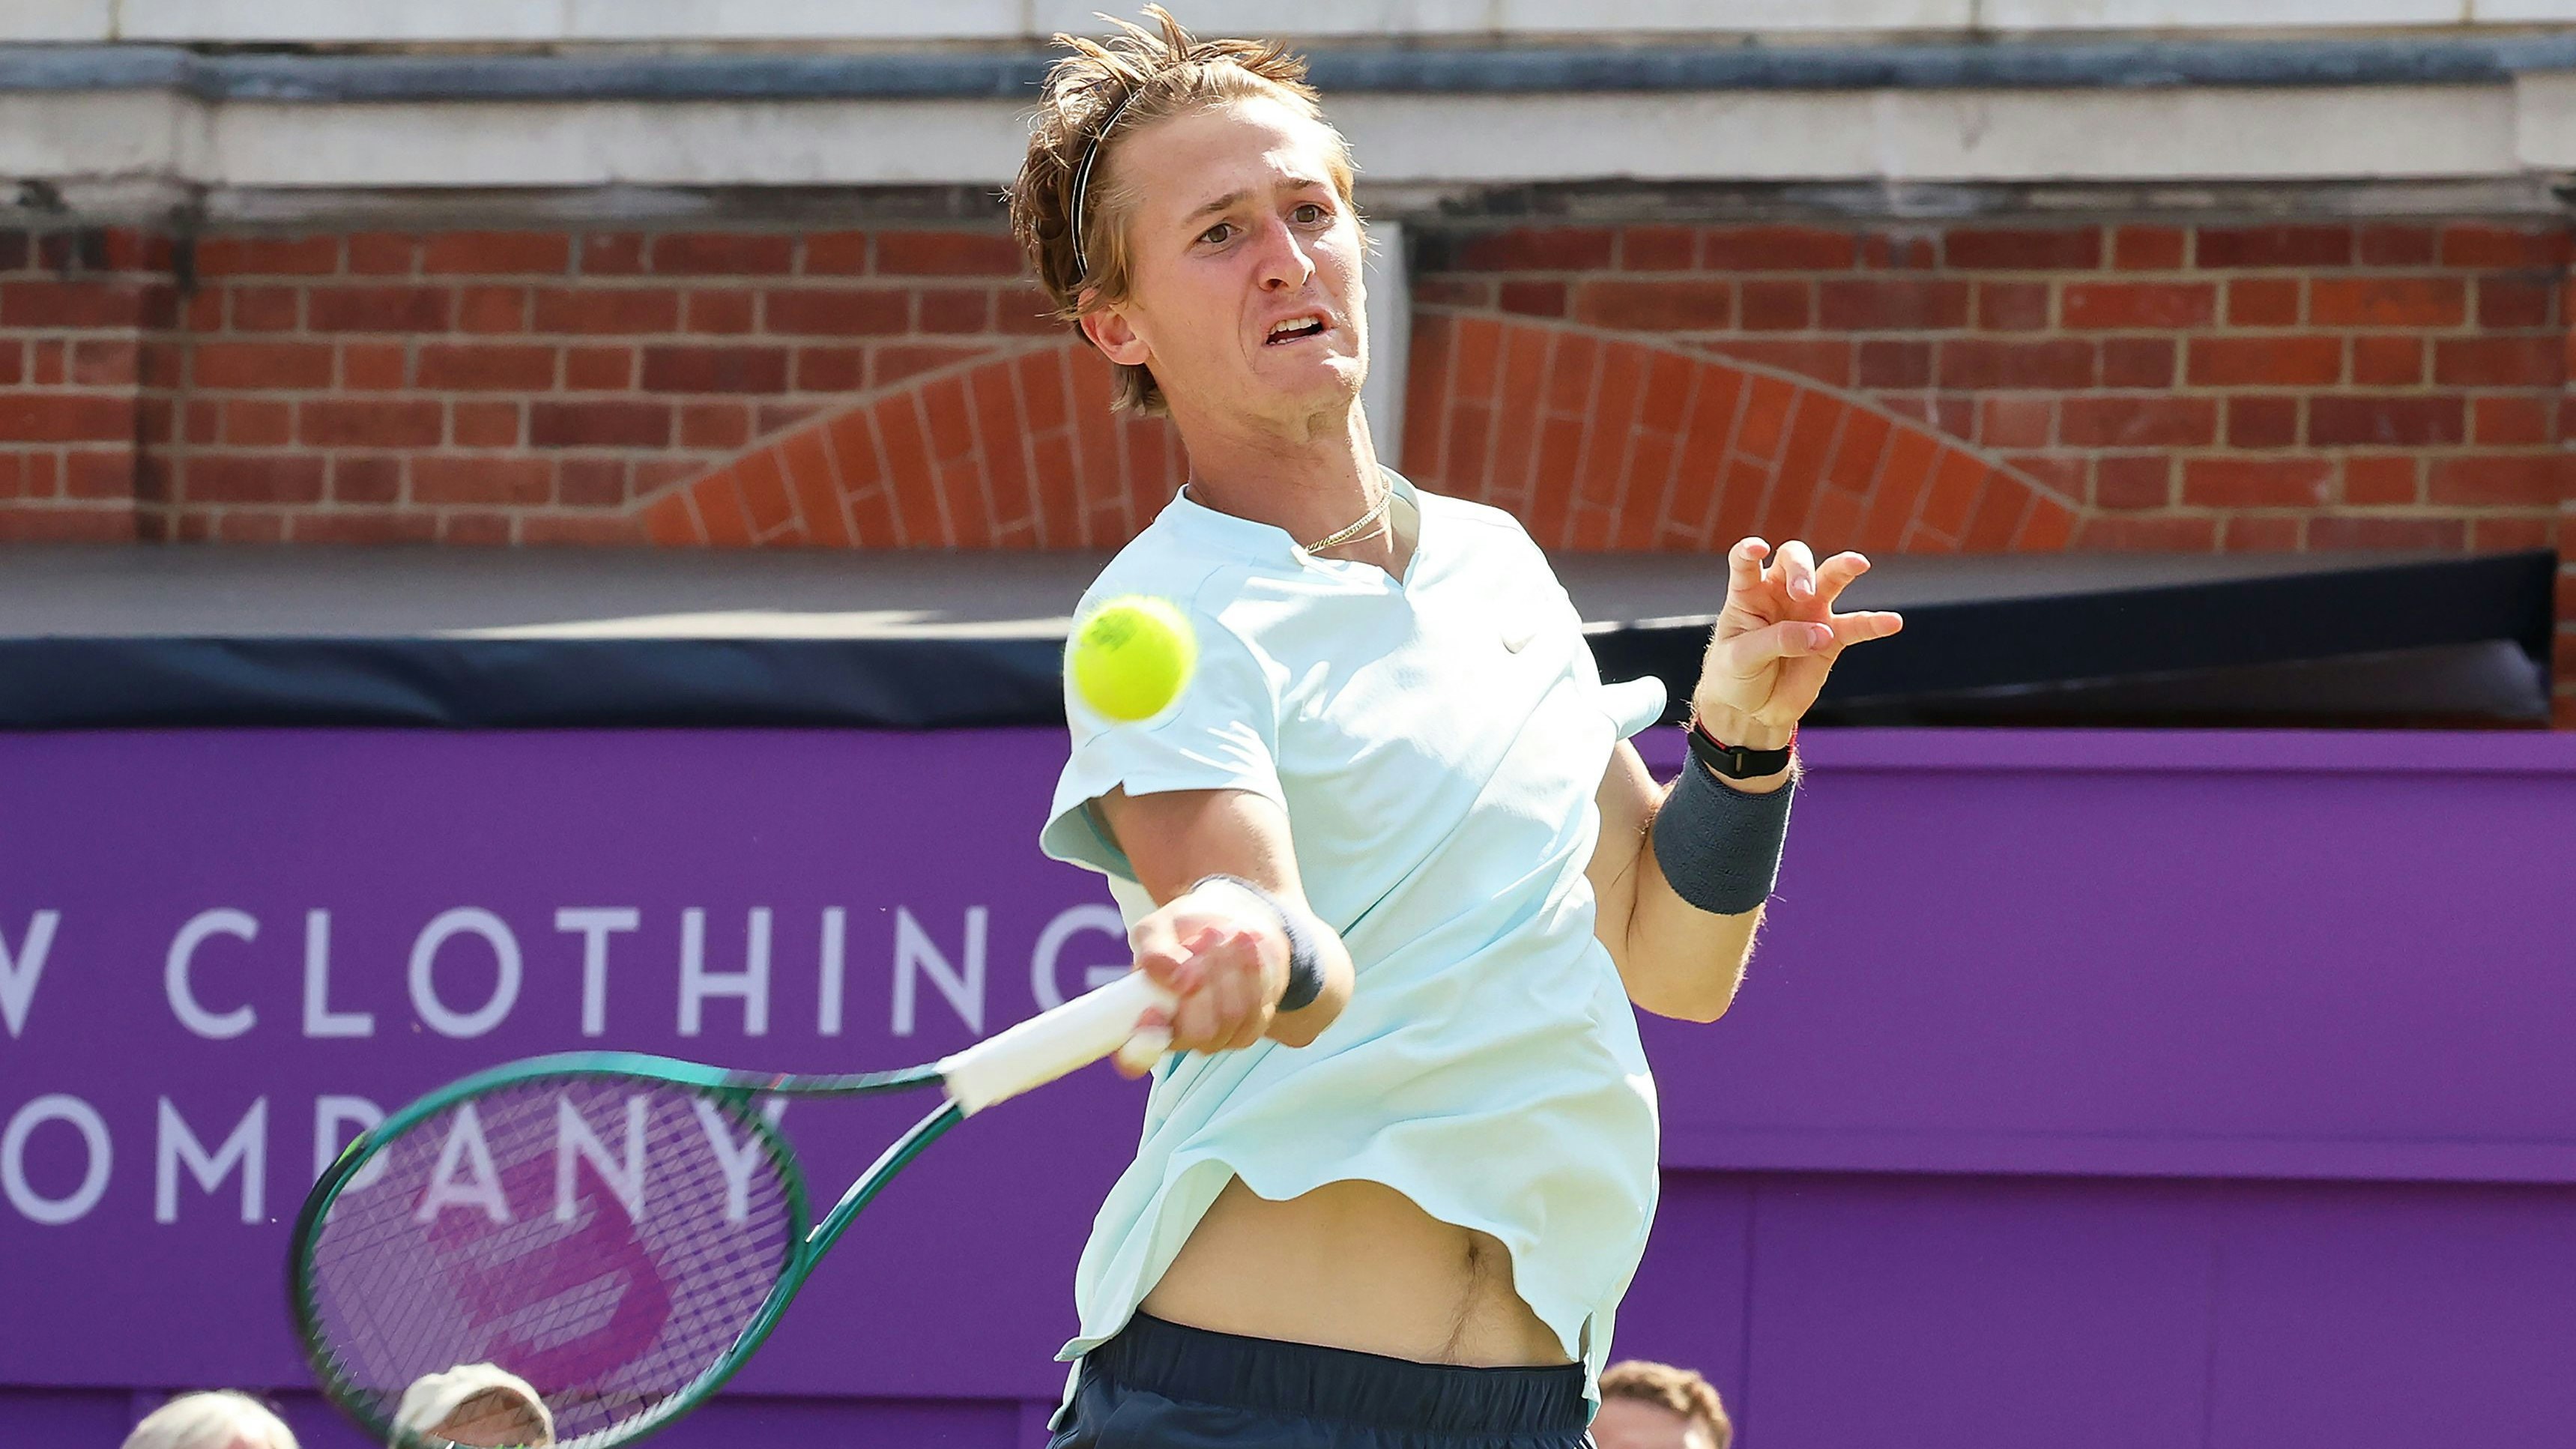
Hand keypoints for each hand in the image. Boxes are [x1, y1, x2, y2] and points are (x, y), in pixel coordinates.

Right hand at [1117, 881, 1289, 1075]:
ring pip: (1231, 1017)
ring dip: (1232, 968)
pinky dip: (1253, 973)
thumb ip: (1154, 951)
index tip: (1151, 1011)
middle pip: (1197, 1032)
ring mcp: (1215, 1037)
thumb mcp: (1157, 928)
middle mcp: (1177, 1036)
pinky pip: (1256, 1012)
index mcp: (1142, 1018)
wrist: (1229, 922)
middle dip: (1206, 978)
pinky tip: (1247, 946)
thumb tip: (1171, 974)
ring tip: (1227, 932)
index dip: (1142, 1048)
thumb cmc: (1183, 929)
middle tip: (1206, 935)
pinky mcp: (1247, 1029)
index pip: (1134, 1058)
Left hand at [1691, 537, 1903, 750]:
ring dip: (1843, 568)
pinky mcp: (1831, 637)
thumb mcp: (1743, 658)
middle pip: (1794, 559)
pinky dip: (1874, 624)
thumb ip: (1778, 640)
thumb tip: (1823, 633)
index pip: (1745, 561)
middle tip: (1802, 593)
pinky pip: (1857, 626)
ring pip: (1831, 578)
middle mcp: (1780, 593)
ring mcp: (1809, 611)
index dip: (1749, 551)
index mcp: (1748, 593)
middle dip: (1801, 569)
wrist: (1753, 710)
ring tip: (1858, 565)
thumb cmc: (1736, 674)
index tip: (1758, 548)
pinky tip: (1892, 622)